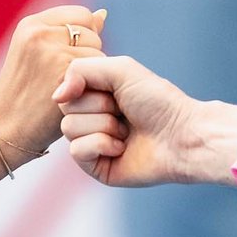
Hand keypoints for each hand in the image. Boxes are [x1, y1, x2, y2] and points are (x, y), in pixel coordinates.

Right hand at [0, 7, 106, 154]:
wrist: (5, 129)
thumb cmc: (24, 94)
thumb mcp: (36, 54)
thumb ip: (67, 33)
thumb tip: (102, 14)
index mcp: (31, 24)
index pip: (81, 15)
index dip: (85, 37)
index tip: (72, 60)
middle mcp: (40, 33)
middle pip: (92, 32)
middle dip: (88, 54)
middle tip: (68, 78)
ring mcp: (52, 51)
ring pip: (98, 51)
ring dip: (94, 72)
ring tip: (73, 89)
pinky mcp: (65, 72)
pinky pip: (100, 69)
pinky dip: (96, 86)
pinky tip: (78, 98)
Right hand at [53, 56, 236, 187]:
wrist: (180, 135)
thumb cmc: (157, 100)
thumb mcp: (119, 69)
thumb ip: (81, 69)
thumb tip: (56, 96)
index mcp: (95, 95)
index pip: (67, 87)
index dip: (88, 86)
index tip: (113, 89)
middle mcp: (92, 118)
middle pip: (65, 108)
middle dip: (98, 106)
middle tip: (123, 112)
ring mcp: (92, 143)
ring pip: (69, 129)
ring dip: (103, 126)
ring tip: (126, 131)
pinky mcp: (95, 167)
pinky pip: (76, 152)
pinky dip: (101, 144)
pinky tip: (122, 147)